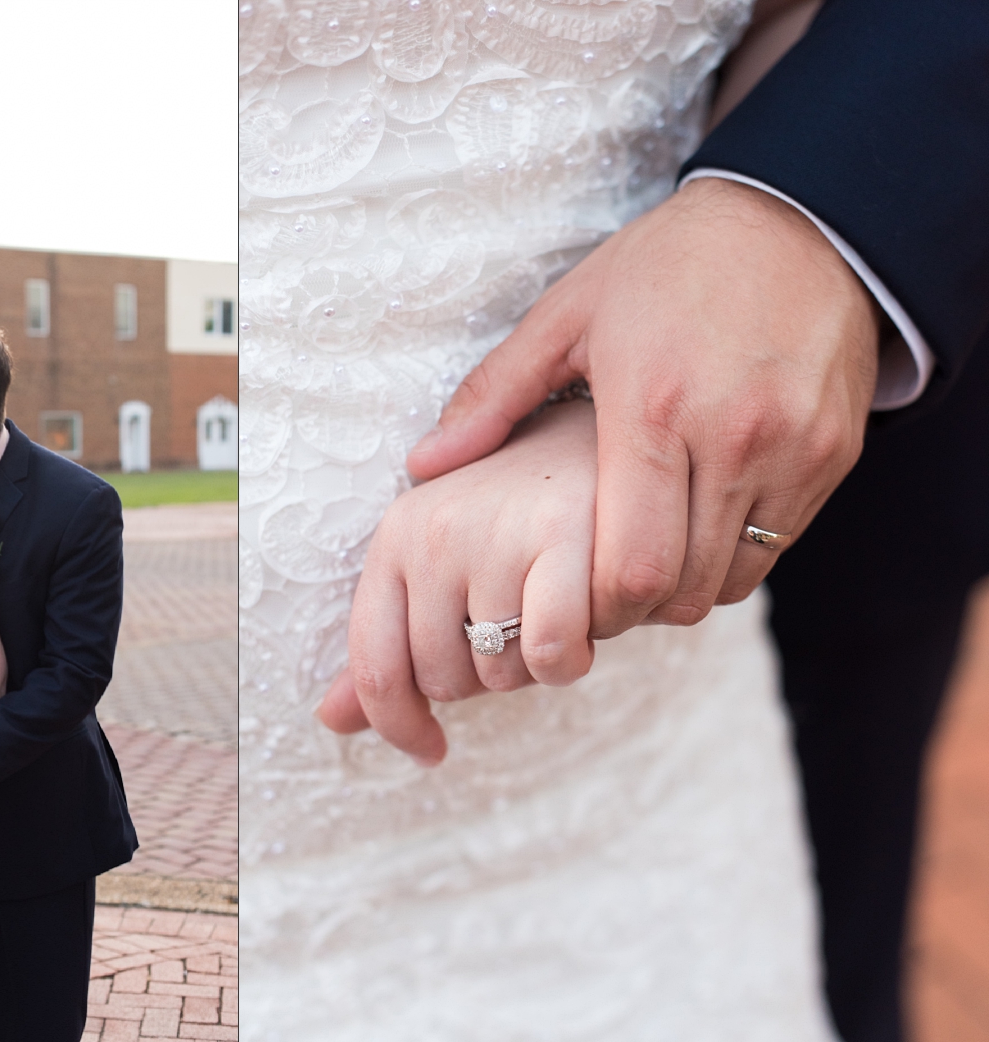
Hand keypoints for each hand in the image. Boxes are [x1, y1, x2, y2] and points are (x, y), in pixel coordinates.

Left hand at [317, 400, 597, 762]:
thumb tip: (333, 720)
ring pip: (503, 675)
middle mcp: (433, 531)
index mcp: (397, 538)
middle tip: (525, 621)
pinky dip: (574, 658)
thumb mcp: (445, 568)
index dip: (397, 725)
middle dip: (490, 677)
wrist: (609, 436)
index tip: (429, 751)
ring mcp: (493, 531)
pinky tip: (590, 623)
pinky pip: (550, 653)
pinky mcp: (561, 534)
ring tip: (561, 606)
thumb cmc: (525, 515)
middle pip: (446, 681)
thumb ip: (392, 644)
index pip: (375, 665)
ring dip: (540, 667)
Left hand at [407, 177, 878, 637]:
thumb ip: (494, 396)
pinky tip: (697, 524)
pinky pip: (778, 547)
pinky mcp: (833, 455)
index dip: (596, 606)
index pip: (631, 568)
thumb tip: (422, 464)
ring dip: (683, 587)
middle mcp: (734, 437)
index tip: (568, 594)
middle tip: (599, 588)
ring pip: (732, 580)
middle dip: (632, 607)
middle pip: (680, 589)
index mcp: (654, 408)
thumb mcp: (568, 315)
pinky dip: (733, 556)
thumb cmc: (666, 267)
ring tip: (647, 555)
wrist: (797, 220)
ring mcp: (794, 450)